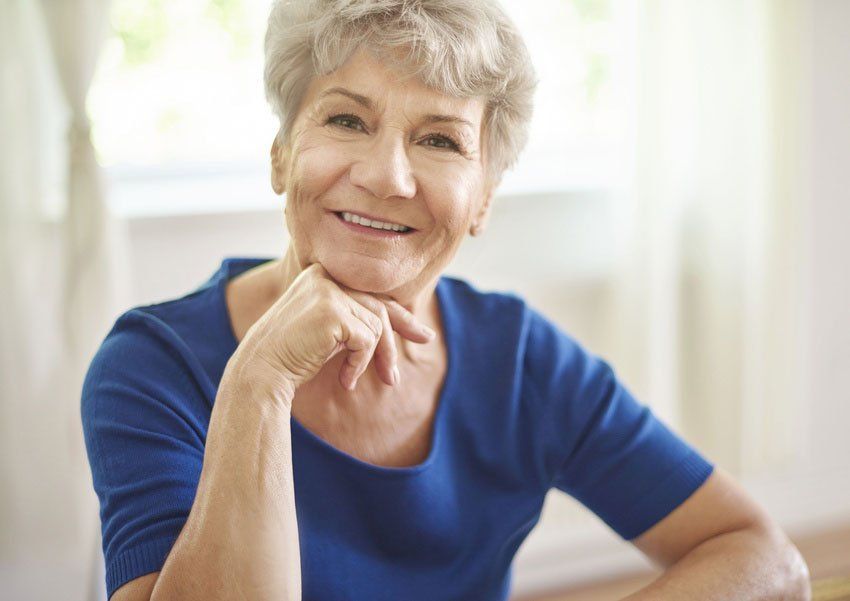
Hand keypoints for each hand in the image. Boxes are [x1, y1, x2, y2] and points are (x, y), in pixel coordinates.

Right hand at [231, 262, 435, 397]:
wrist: (260, 370)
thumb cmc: (292, 355)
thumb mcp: (329, 330)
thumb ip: (357, 318)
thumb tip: (402, 322)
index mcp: (323, 275)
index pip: (372, 294)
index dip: (401, 317)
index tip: (423, 336)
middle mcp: (326, 276)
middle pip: (378, 308)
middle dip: (393, 345)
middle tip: (394, 378)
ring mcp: (328, 291)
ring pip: (376, 326)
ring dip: (370, 360)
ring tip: (351, 380)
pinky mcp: (332, 311)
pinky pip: (367, 340)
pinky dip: (360, 364)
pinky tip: (344, 380)